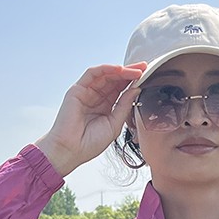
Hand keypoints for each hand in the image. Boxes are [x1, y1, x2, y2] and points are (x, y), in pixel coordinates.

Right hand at [35, 62, 147, 177]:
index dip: (133, 83)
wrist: (71, 150)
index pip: (121, 90)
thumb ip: (124, 106)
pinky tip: (119, 70)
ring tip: (136, 70)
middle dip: (130, 73)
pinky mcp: (77, 89)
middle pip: (115, 80)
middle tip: (145, 67)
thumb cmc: (89, 144)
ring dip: (121, 70)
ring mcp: (86, 92)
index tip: (147, 77)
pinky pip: (93, 74)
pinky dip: (106, 69)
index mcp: (106, 107)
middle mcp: (96, 98)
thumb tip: (136, 89)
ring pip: (106, 75)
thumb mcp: (114, 124)